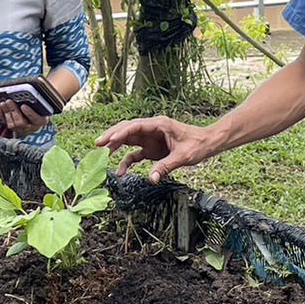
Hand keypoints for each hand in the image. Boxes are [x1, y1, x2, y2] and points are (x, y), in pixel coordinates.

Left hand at [0, 99, 46, 137]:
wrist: (36, 108)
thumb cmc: (39, 103)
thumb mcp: (42, 100)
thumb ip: (39, 97)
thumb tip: (31, 86)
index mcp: (42, 120)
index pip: (37, 120)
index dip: (30, 114)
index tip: (23, 106)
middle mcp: (31, 126)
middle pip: (22, 123)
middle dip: (14, 111)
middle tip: (9, 101)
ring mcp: (21, 128)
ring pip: (12, 124)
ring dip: (6, 112)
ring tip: (4, 102)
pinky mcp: (12, 127)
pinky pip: (4, 123)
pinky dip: (1, 114)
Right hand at [94, 115, 210, 182]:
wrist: (206, 143)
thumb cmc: (197, 144)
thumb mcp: (183, 156)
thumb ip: (166, 166)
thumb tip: (151, 179)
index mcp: (159, 124)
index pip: (135, 125)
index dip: (121, 132)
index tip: (109, 140)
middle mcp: (151, 129)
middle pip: (127, 129)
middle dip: (111, 136)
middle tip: (97, 144)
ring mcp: (150, 139)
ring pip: (127, 140)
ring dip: (114, 146)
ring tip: (102, 154)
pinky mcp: (150, 149)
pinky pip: (134, 154)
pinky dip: (126, 162)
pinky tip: (120, 172)